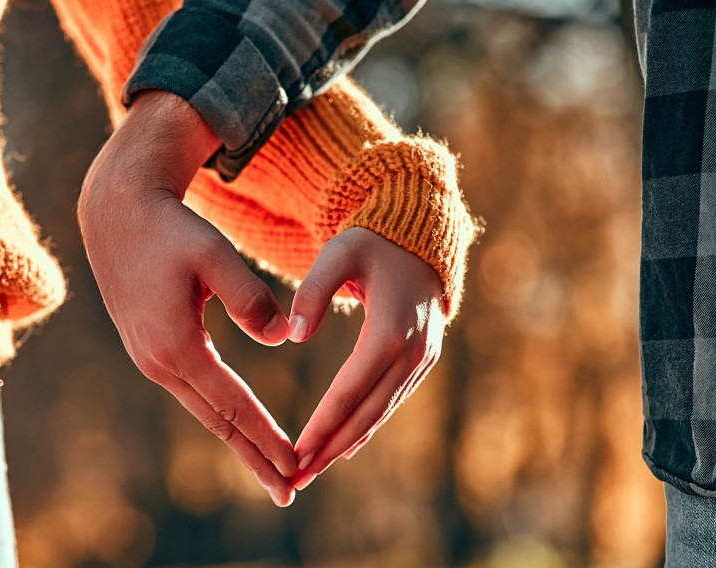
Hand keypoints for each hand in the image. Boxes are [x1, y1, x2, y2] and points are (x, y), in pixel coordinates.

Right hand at [78, 91, 297, 506]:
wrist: (118, 213)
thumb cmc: (170, 229)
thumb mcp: (214, 255)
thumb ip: (250, 297)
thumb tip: (281, 338)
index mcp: (176, 345)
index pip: (232, 404)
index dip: (266, 436)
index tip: (296, 464)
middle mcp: (158, 362)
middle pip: (216, 423)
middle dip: (254, 458)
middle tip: (289, 492)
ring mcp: (150, 359)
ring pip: (204, 411)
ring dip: (239, 442)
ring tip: (271, 470)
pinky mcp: (151, 350)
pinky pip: (194, 393)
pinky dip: (221, 416)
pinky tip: (239, 427)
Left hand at [288, 227, 445, 490]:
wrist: (419, 237)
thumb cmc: (371, 243)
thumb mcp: (339, 252)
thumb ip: (312, 290)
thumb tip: (293, 336)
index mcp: (391, 330)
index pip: (351, 389)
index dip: (323, 424)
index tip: (296, 452)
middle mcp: (413, 352)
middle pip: (367, 413)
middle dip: (330, 449)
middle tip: (295, 479)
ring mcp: (422, 360)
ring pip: (380, 413)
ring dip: (346, 445)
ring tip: (310, 471)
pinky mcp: (422, 362)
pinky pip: (390, 402)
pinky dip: (365, 427)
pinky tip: (343, 449)